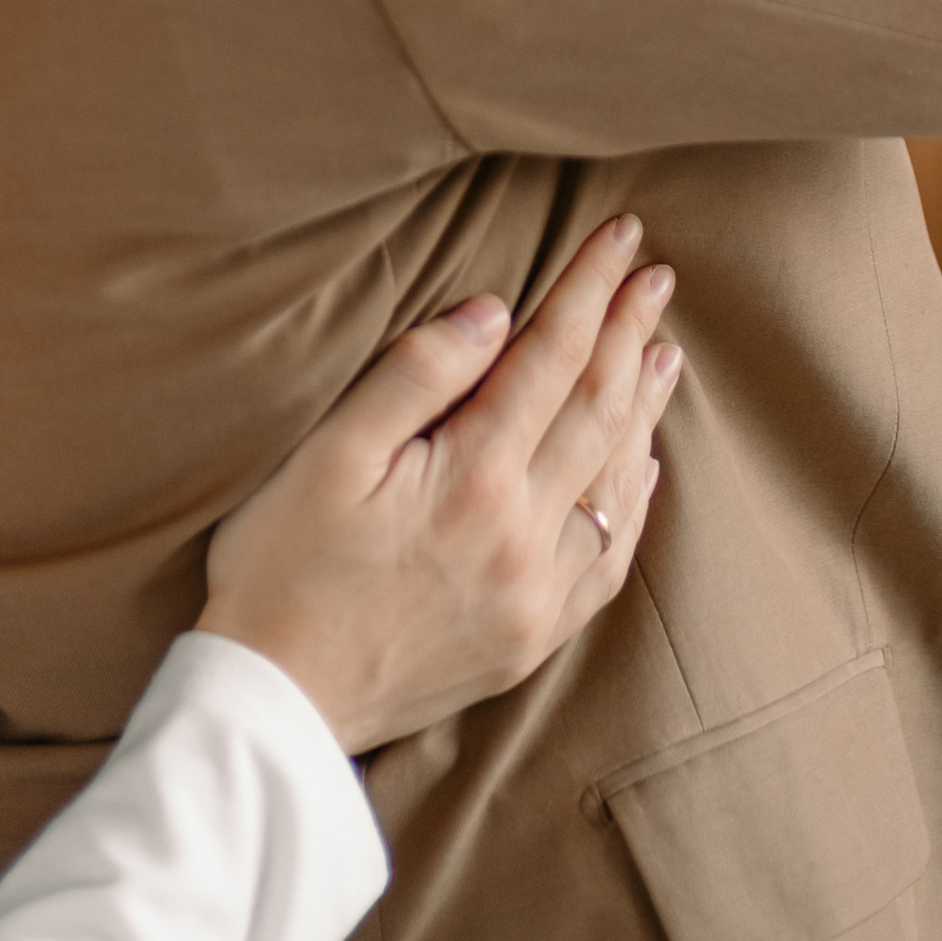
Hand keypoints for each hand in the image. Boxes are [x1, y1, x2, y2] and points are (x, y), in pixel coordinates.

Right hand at [197, 213, 680, 753]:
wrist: (278, 705)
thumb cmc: (283, 567)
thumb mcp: (329, 453)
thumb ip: (416, 375)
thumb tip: (496, 314)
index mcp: (473, 478)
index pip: (552, 357)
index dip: (589, 289)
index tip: (621, 235)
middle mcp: (521, 537)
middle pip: (596, 412)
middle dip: (628, 333)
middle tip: (655, 276)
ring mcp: (534, 596)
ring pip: (615, 486)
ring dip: (643, 412)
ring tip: (663, 354)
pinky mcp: (529, 640)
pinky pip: (607, 563)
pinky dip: (633, 506)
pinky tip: (643, 470)